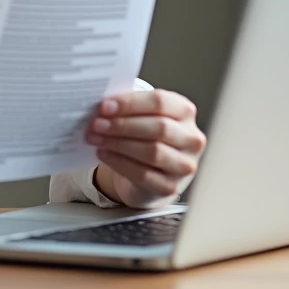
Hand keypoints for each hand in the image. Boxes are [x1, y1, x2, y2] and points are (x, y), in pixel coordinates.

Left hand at [85, 89, 205, 209]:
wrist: (152, 170)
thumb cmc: (146, 136)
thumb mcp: (142, 115)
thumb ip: (128, 108)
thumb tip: (102, 106)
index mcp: (185, 111)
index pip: (160, 102)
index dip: (131, 103)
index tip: (105, 106)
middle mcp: (191, 138)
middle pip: (159, 127)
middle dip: (123, 125)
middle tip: (97, 124)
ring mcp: (185, 165)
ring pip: (152, 152)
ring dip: (119, 144)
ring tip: (97, 138)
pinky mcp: (171, 186)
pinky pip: (143, 174)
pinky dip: (119, 162)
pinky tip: (104, 154)